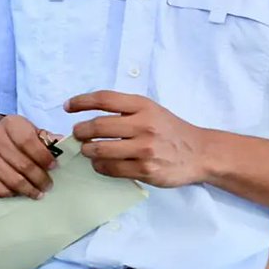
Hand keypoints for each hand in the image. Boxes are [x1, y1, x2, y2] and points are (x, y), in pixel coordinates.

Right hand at [0, 115, 56, 199]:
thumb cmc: (10, 138)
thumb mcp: (26, 130)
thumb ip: (44, 138)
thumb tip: (62, 145)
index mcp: (10, 123)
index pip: (29, 142)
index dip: (44, 157)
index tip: (54, 167)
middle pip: (23, 165)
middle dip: (39, 178)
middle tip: (48, 185)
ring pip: (12, 180)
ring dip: (28, 190)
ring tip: (38, 193)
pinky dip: (13, 194)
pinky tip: (20, 193)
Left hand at [67, 91, 205, 186]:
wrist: (199, 152)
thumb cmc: (171, 130)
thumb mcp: (152, 110)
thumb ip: (126, 110)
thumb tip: (90, 114)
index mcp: (143, 106)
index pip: (104, 99)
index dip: (81, 101)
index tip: (68, 106)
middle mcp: (143, 125)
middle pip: (98, 126)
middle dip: (81, 131)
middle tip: (77, 134)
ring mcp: (144, 149)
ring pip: (101, 150)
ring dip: (88, 151)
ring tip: (87, 150)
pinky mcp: (145, 169)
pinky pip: (111, 169)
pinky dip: (100, 166)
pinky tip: (100, 164)